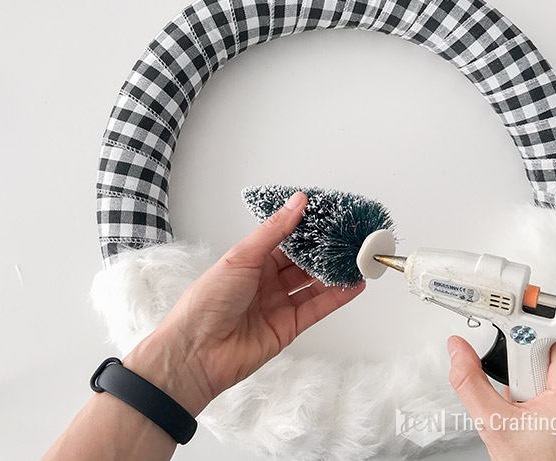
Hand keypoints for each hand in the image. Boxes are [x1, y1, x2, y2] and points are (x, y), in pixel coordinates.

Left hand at [126, 192, 364, 414]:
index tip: (331, 217)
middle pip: (303, 264)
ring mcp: (278, 305)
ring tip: (359, 259)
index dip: (307, 230)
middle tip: (351, 238)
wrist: (197, 353)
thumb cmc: (208, 301)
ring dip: (335, 273)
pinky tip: (354, 285)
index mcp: (251, 262)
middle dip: (326, 252)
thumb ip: (274, 231)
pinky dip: (337, 297)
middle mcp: (266, 282)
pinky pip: (317, 308)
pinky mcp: (289, 327)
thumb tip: (297, 202)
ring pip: (313, 285)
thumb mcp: (241, 257)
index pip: (286, 241)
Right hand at [447, 336, 555, 460]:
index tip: (511, 361)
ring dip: (546, 390)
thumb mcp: (495, 426)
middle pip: (554, 357)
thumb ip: (470, 381)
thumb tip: (458, 350)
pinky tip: (552, 426)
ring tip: (536, 419)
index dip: (521, 351)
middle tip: (522, 403)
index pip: (546, 338)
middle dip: (530, 375)